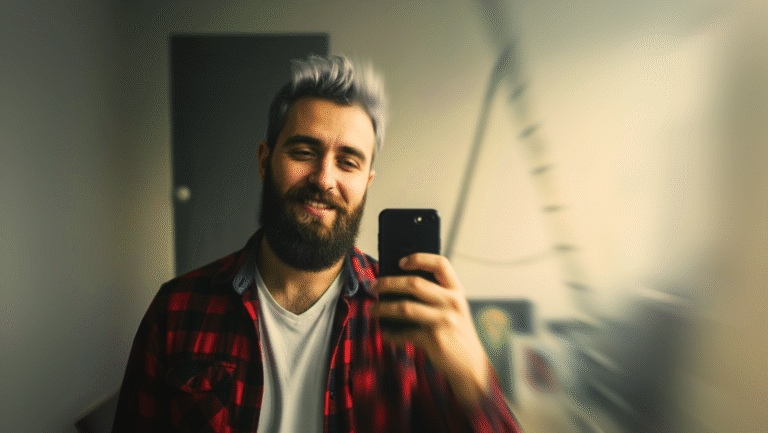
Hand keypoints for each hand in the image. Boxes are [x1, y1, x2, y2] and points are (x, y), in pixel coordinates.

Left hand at [371, 253, 491, 405]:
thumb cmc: (457, 334)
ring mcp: (443, 320)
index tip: (400, 262)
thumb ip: (438, 296)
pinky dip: (392, 335)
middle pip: (414, 283)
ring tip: (372, 310)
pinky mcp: (434, 339)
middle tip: (374, 286)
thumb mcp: (455, 309)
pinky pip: (405, 333)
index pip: (440, 264)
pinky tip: (386, 334)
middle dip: (389, 283)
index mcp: (456, 291)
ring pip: (405, 307)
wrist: (471, 365)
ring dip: (383, 308)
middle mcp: (452, 302)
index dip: (419, 259)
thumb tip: (401, 285)